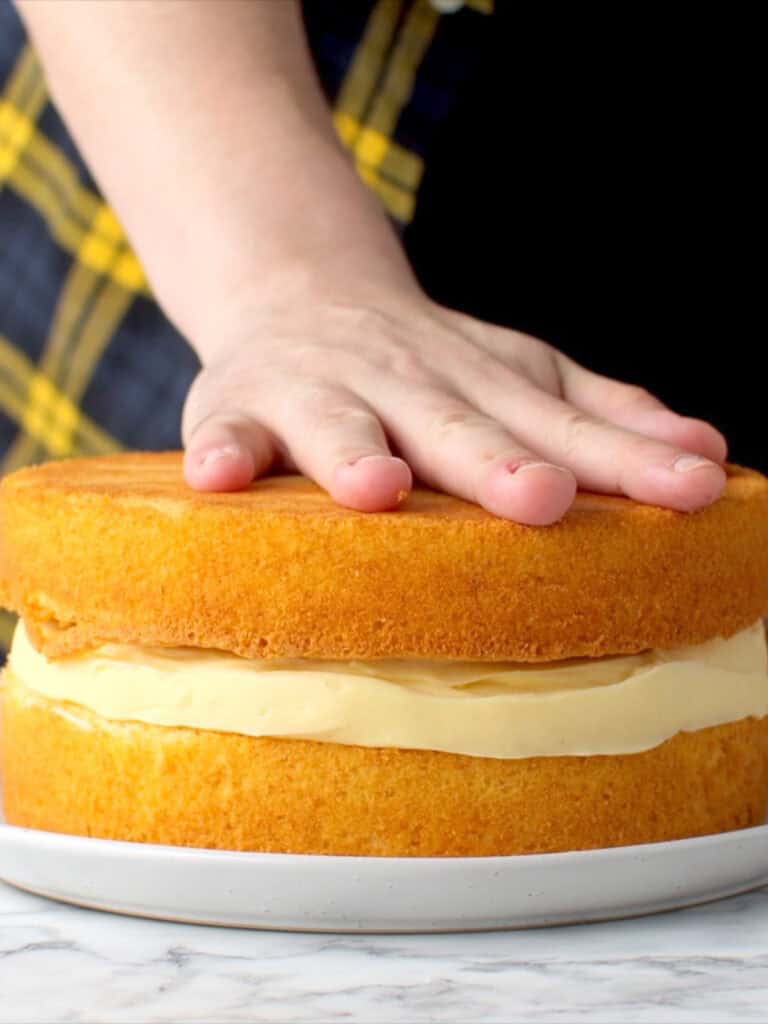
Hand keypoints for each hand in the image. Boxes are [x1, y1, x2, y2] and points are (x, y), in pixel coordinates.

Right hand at [182, 294, 726, 523]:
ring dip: (353, 456)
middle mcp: (406, 383)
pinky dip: (221, 451)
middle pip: (456, 428)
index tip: (693, 486)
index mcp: (480, 382)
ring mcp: (320, 394)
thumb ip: (604, 413)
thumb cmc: (424, 360)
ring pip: (338, 426)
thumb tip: (713, 452)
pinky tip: (217, 478)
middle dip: (496, 464)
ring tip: (376, 487)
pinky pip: (229, 432)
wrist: (300, 291)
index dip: (626, 458)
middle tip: (545, 498)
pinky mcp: (241, 408)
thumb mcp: (521, 372)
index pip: (562, 426)